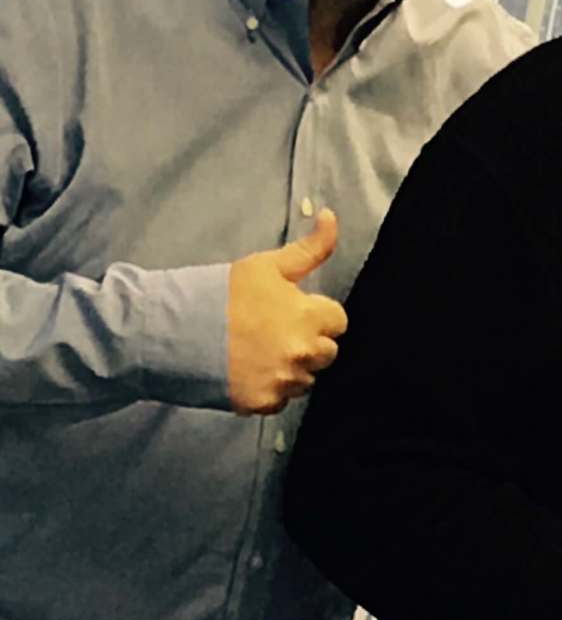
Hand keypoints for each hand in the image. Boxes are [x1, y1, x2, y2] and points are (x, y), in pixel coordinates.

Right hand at [226, 210, 348, 414]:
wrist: (165, 331)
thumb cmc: (217, 293)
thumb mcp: (265, 265)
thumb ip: (309, 248)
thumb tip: (331, 216)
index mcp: (308, 317)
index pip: (338, 321)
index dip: (316, 315)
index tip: (292, 312)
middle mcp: (302, 352)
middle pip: (326, 353)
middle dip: (307, 342)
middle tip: (271, 332)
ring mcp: (282, 381)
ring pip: (306, 380)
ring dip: (290, 369)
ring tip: (256, 353)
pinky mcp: (261, 403)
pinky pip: (280, 401)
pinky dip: (268, 390)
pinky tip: (245, 372)